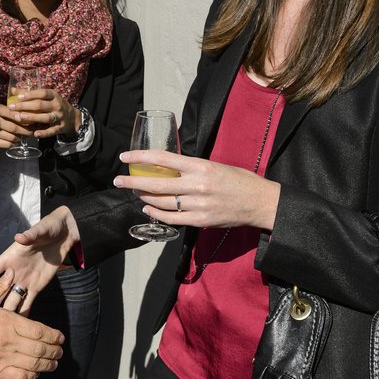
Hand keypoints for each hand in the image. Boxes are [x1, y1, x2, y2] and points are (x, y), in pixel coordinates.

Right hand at [0, 107, 39, 150]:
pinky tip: (17, 141)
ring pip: (11, 137)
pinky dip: (14, 144)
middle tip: (33, 131)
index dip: (22, 117)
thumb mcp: (3, 110)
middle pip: (13, 127)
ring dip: (21, 138)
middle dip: (25, 130)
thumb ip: (15, 111)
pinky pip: (7, 144)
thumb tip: (34, 115)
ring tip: (26, 136)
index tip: (32, 120)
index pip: (12, 112)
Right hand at [0, 206, 79, 314]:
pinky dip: (23, 315)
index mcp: (9, 258)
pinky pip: (28, 303)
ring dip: (5, 314)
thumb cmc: (49, 228)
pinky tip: (18, 330)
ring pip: (11, 301)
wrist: (65, 234)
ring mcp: (24, 281)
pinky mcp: (37, 287)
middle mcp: (13, 272)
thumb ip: (30, 235)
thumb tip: (20, 237)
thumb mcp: (40, 230)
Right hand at [0, 272, 63, 378]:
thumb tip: (12, 273)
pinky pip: (20, 376)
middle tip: (60, 351)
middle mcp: (8, 340)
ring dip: (48, 364)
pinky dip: (32, 376)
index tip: (60, 337)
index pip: (39, 330)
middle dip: (54, 351)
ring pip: (34, 364)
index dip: (53, 335)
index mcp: (7, 321)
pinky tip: (35, 373)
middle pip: (41, 348)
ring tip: (53, 363)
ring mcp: (2, 358)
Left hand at [7, 89, 79, 138]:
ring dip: (32, 118)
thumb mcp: (46, 97)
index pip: (42, 93)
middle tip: (12, 107)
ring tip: (19, 118)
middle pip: (40, 105)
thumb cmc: (54, 104)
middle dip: (25, 106)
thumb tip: (13, 90)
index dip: (31, 94)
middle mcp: (57, 105)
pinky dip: (44, 133)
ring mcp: (59, 117)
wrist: (72, 117)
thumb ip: (30, 94)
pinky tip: (35, 133)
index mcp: (54, 96)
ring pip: (45, 118)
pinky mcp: (60, 128)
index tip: (18, 97)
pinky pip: (51, 131)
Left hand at [114, 149, 280, 230]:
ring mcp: (198, 205)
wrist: (260, 202)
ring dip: (143, 197)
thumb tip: (168, 166)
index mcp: (200, 166)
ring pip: (161, 202)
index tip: (124, 157)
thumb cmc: (239, 180)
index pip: (163, 158)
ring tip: (133, 192)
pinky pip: (172, 219)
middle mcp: (197, 185)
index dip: (140, 157)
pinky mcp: (201, 221)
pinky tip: (148, 207)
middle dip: (132, 182)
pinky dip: (157, 213)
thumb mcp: (215, 165)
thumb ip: (192, 167)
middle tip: (117, 180)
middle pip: (156, 183)